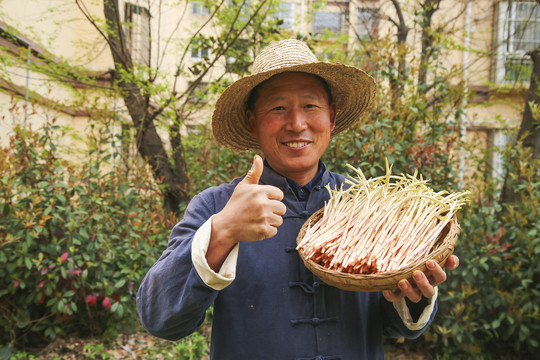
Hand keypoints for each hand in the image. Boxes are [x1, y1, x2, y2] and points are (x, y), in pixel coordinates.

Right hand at [206, 155, 286, 270]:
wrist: (225, 226)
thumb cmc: (236, 204)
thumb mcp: (243, 187)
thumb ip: (254, 173)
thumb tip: (258, 157)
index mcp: (259, 191)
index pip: (279, 195)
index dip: (272, 199)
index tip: (261, 202)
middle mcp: (262, 203)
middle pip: (282, 208)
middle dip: (273, 211)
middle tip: (259, 213)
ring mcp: (263, 218)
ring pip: (279, 220)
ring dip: (270, 222)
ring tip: (257, 220)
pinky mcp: (263, 230)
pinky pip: (274, 231)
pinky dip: (266, 231)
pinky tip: (256, 228)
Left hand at [382, 255, 459, 302]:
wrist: (404, 267)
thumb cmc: (419, 257)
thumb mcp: (427, 252)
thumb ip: (437, 250)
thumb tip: (449, 249)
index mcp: (433, 276)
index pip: (441, 276)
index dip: (438, 271)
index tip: (431, 262)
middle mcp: (425, 285)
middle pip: (429, 290)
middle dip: (423, 283)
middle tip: (416, 273)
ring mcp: (413, 291)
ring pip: (416, 297)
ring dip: (409, 291)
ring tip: (402, 282)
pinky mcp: (399, 294)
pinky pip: (396, 298)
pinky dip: (391, 296)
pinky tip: (386, 291)